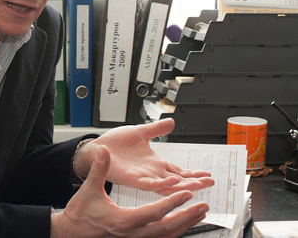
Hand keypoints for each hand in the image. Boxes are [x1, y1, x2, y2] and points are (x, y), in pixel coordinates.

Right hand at [52, 146, 208, 237]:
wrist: (72, 233)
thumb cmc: (80, 213)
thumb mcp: (89, 189)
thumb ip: (99, 169)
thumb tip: (104, 151)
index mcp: (123, 221)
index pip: (154, 213)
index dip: (172, 203)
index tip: (187, 193)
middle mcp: (132, 234)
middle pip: (167, 229)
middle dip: (187, 217)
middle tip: (203, 206)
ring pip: (166, 237)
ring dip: (184, 226)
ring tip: (199, 214)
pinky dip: (174, 231)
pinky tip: (182, 225)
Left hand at [73, 118, 214, 194]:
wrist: (97, 148)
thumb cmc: (115, 144)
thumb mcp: (140, 132)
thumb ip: (156, 129)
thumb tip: (171, 121)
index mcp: (154, 162)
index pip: (178, 171)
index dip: (193, 173)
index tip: (208, 174)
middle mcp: (151, 172)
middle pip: (177, 180)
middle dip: (194, 182)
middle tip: (210, 182)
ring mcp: (143, 177)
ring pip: (167, 185)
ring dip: (183, 185)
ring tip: (198, 184)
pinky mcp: (132, 179)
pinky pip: (150, 184)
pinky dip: (162, 183)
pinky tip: (173, 181)